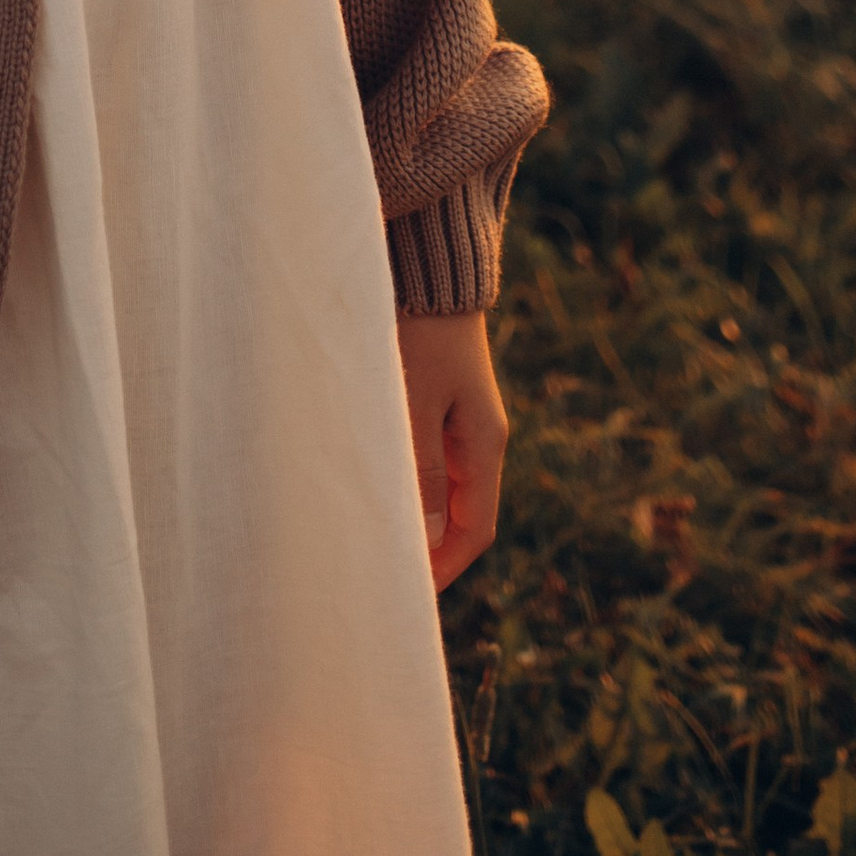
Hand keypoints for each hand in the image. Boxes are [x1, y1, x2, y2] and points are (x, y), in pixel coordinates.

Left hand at [396, 308, 508, 590]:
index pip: (474, 532)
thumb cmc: (420, 330)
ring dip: (413, 511)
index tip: (406, 597)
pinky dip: (406, 477)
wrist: (431, 258)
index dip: (444, 570)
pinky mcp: (438, 390)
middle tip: (382, 573)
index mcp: (485, 444)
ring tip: (370, 534)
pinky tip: (372, 480)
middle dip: (427, 548)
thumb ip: (421, 470)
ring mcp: (460, 412)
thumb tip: (426, 538)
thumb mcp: (416, 403)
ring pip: (440, 483)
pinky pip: (427, 452)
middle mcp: (479, 433)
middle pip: (460, 512)